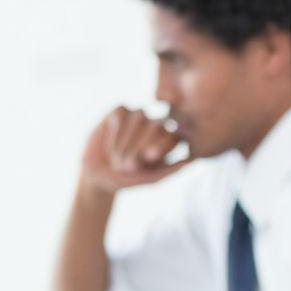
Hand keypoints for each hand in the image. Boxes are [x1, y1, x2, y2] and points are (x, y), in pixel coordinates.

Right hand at [79, 106, 194, 192]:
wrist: (99, 176)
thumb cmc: (129, 178)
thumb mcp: (150, 179)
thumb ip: (170, 170)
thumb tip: (191, 161)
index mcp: (168, 138)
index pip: (174, 133)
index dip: (161, 144)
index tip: (149, 158)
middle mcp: (155, 123)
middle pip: (158, 123)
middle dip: (142, 144)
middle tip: (131, 164)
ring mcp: (137, 115)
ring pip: (140, 115)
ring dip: (128, 140)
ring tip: (118, 161)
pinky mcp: (119, 111)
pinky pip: (122, 113)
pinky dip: (116, 132)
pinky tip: (110, 148)